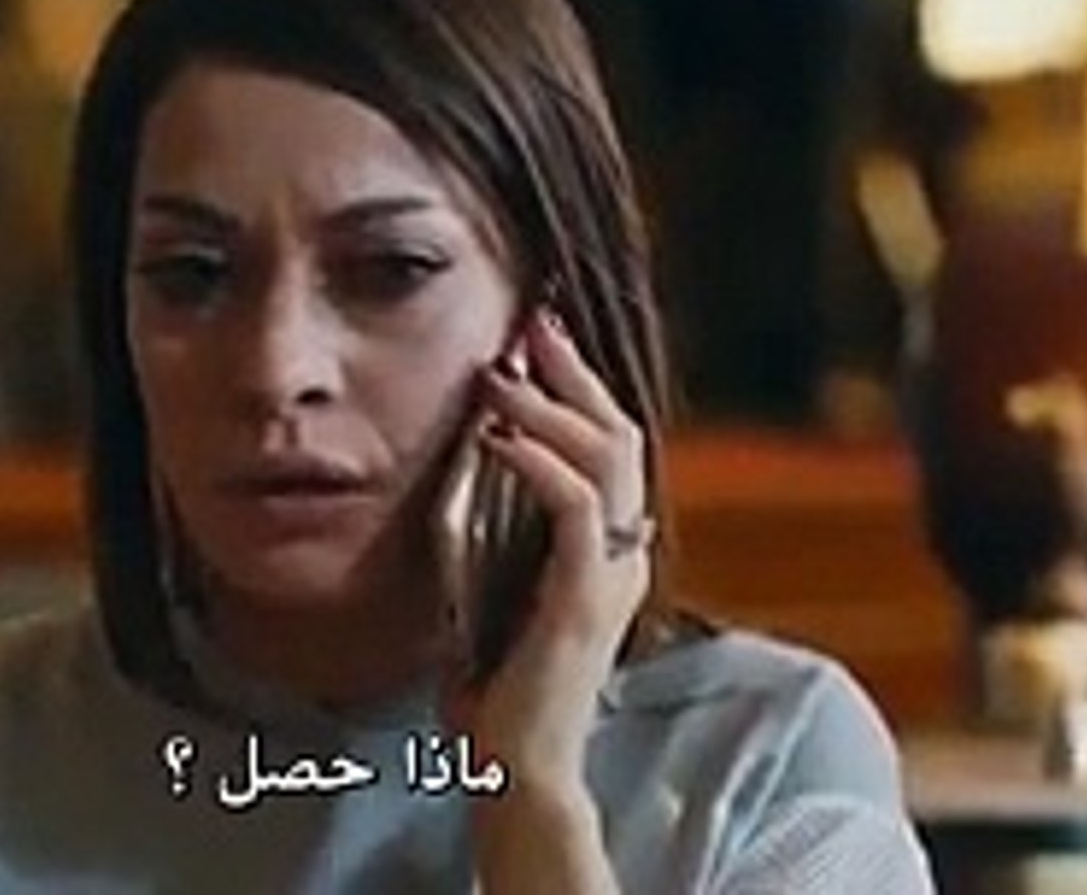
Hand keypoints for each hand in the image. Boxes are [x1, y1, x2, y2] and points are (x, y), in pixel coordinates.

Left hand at [448, 306, 652, 791]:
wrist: (516, 764)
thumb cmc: (498, 683)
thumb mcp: (491, 584)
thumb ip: (490, 528)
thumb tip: (461, 459)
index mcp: (608, 546)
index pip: (610, 443)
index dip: (577, 383)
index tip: (531, 337)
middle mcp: (625, 551)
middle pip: (620, 432)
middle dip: (573, 370)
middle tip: (529, 322)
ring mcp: (612, 574)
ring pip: (608, 458)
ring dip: (551, 405)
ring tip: (498, 375)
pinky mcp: (586, 598)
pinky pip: (578, 508)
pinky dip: (540, 462)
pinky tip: (496, 437)